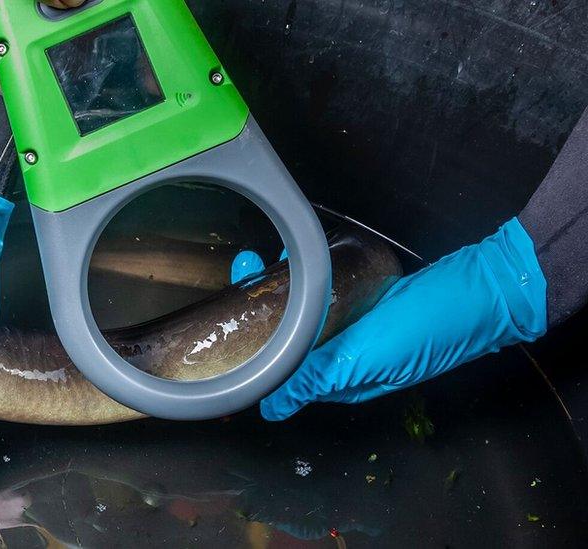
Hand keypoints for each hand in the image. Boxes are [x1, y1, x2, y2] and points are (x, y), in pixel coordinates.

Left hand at [251, 218, 546, 420]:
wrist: (479, 291)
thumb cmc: (422, 330)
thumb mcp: (361, 360)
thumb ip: (314, 380)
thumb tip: (271, 409)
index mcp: (340, 378)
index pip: (284, 370)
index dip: (254, 345)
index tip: (231, 314)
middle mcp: (345, 354)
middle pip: (290, 334)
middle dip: (263, 302)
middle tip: (245, 265)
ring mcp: (359, 326)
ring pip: (306, 309)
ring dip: (283, 284)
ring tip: (265, 255)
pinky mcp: (371, 300)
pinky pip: (330, 291)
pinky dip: (311, 275)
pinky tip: (300, 255)